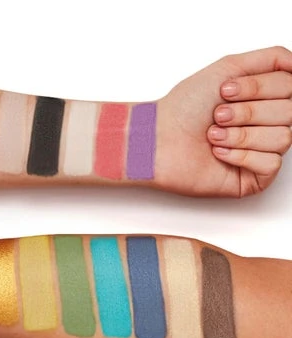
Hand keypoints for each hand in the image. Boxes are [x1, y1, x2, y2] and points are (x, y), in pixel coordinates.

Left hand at [157, 47, 291, 196]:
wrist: (158, 140)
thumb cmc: (184, 109)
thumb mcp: (229, 67)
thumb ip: (273, 59)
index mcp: (264, 100)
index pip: (290, 87)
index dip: (259, 87)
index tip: (225, 90)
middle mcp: (265, 126)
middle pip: (290, 113)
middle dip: (248, 112)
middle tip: (217, 116)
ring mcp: (260, 153)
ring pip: (284, 138)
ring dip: (242, 134)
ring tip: (213, 136)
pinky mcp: (252, 179)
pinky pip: (271, 164)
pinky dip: (242, 156)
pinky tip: (218, 154)